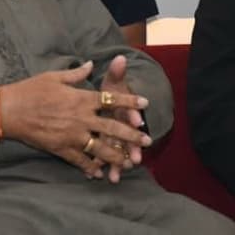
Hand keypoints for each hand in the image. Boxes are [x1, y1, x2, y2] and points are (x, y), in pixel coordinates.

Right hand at [0, 61, 151, 181]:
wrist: (9, 110)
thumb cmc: (29, 90)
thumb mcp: (53, 77)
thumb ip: (76, 73)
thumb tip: (90, 63)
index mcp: (80, 98)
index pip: (111, 100)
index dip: (130, 101)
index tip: (145, 104)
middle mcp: (80, 118)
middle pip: (113, 128)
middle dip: (132, 134)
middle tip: (148, 139)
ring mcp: (72, 136)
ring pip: (101, 148)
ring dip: (117, 156)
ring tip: (129, 162)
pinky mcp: (61, 149)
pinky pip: (81, 161)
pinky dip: (91, 167)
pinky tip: (100, 173)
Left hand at [97, 55, 147, 175]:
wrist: (114, 100)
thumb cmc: (112, 91)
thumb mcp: (113, 81)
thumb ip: (116, 72)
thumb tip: (120, 58)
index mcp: (121, 109)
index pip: (128, 111)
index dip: (133, 114)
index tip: (137, 120)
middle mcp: (120, 124)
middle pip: (125, 136)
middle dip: (131, 147)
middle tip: (135, 159)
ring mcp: (114, 136)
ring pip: (116, 151)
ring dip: (117, 163)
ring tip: (116, 177)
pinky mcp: (105, 144)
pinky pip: (101, 156)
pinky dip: (99, 166)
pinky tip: (97, 176)